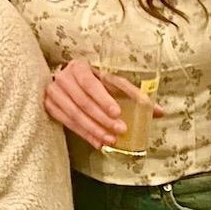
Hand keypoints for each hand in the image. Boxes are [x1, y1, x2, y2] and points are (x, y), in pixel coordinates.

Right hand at [42, 60, 163, 149]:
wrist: (66, 83)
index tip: (117, 112)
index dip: (103, 98)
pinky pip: (67, 123)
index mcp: (79, 67)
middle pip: (83, 101)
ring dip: (94, 129)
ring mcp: (54, 93)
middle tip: (120, 130)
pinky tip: (97, 142)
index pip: (90, 82)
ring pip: (74, 114)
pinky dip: (84, 134)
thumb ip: (132, 94)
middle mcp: (63, 78)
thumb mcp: (111, 83)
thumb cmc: (93, 82)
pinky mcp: (49, 106)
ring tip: (110, 140)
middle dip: (102, 118)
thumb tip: (160, 112)